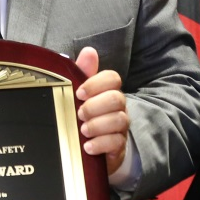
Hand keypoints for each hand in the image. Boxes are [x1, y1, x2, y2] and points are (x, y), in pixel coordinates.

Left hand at [74, 47, 129, 175]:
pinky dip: (101, 144)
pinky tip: (87, 147)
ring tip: (82, 130)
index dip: (96, 84)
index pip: (112, 78)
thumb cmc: (85, 116)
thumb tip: (89, 51)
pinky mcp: (119, 147)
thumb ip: (82, 74)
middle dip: (95, 106)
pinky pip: (117, 143)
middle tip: (79, 114)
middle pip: (117, 99)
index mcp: (107, 92)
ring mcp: (120, 128)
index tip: (79, 93)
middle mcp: (118, 108)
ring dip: (98, 125)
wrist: (92, 148)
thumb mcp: (79, 96)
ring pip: (120, 120)